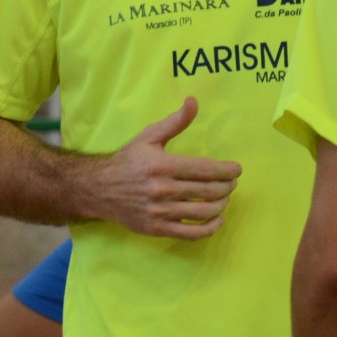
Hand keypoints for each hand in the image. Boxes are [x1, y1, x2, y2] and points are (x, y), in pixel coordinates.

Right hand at [91, 97, 241, 239]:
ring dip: (222, 205)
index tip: (236, 169)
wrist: (100, 189)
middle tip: (232, 183)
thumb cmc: (128, 161)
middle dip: (227, 186)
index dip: (226, 170)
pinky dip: (210, 228)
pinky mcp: (157, 229)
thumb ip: (175, 122)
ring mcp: (160, 212)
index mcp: (162, 165)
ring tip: (225, 198)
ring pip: (203, 212)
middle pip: (208, 191)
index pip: (204, 169)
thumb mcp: (149, 136)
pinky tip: (217, 219)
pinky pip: (192, 234)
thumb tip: (193, 102)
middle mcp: (162, 189)